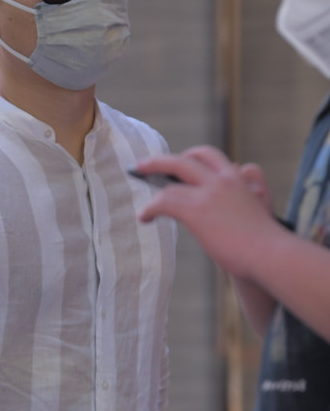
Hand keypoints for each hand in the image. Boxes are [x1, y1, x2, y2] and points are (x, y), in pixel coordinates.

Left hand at [136, 148, 283, 278]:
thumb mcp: (254, 211)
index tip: (178, 162)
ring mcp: (209, 193)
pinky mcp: (196, 210)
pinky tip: (144, 217)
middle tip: (143, 164)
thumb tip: (225, 192)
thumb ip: (237, 198)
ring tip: (140, 199)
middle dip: (161, 160)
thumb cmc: (264, 242)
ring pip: (172, 178)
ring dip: (151, 183)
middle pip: (187, 159)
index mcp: (238, 179)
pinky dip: (150, 207)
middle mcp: (223, 179)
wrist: (269, 254)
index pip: (210, 156)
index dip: (190, 157)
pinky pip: (164, 200)